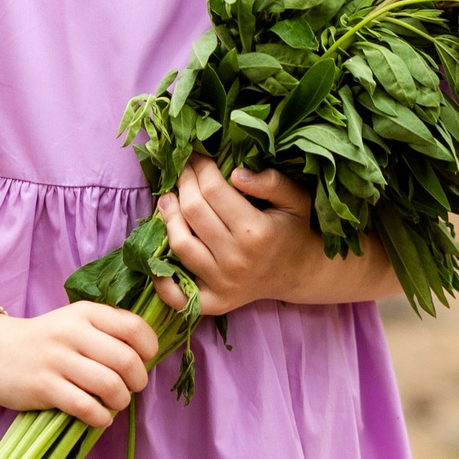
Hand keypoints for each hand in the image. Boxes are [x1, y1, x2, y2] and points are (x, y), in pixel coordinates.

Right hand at [0, 302, 160, 428]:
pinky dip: (101, 418)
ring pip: (109, 385)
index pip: (134, 327)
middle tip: (132, 388)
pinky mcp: (43, 387)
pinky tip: (99, 418)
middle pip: (127, 360)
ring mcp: (57, 359)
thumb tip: (145, 357)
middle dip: (138, 381)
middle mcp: (72, 332)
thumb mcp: (74, 321)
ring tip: (114, 404)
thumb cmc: (44, 339)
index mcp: (85, 312)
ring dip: (120, 401)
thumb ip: (106, 330)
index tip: (145, 361)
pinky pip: (85, 407)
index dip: (149, 349)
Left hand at [154, 156, 318, 316]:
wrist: (300, 273)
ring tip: (168, 199)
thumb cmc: (294, 230)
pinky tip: (157, 254)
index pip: (213, 190)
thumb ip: (271, 182)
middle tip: (183, 171)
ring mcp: (222, 284)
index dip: (200, 167)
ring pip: (180, 244)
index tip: (197, 155)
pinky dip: (160, 278)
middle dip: (183, 184)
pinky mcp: (213, 303)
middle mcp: (236, 260)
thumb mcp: (296, 199)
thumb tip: (236, 173)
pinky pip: (176, 294)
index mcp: (256, 232)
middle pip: (192, 212)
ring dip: (168, 217)